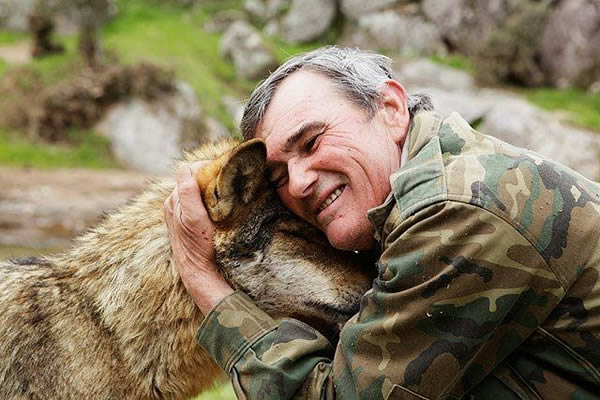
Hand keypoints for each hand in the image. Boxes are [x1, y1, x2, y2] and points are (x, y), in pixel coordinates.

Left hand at [163, 162, 233, 314]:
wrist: (199, 270)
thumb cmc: (198, 245)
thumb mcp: (193, 218)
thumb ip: (187, 192)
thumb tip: (187, 169)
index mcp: (174, 198)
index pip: (191, 170)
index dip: (208, 168)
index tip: (225, 173)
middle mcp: (174, 201)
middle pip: (194, 177)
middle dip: (211, 176)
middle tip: (229, 182)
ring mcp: (179, 210)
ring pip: (196, 187)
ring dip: (210, 187)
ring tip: (225, 194)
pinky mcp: (187, 218)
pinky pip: (197, 199)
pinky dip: (208, 197)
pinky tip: (218, 206)